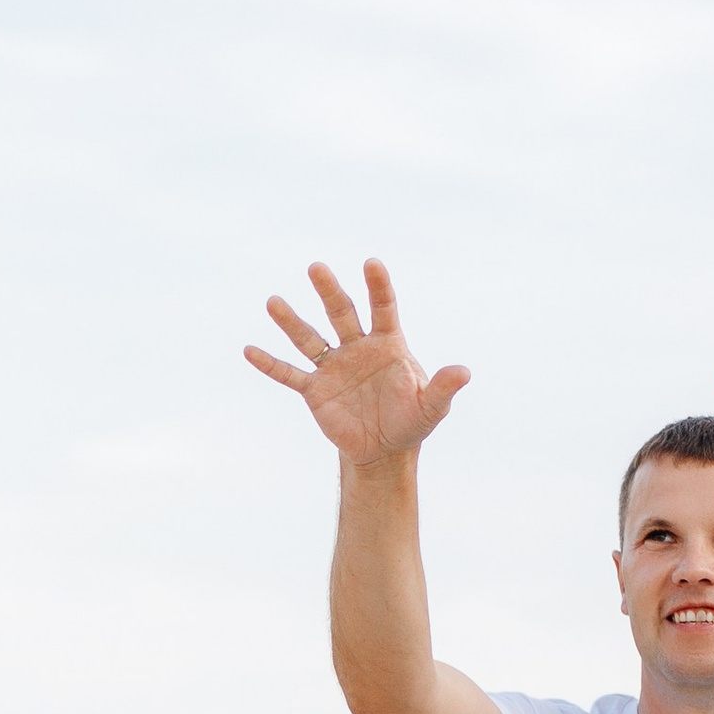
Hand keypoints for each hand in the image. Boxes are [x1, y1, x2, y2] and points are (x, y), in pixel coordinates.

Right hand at [244, 257, 469, 464]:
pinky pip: (289, 374)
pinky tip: (249, 350)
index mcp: (388, 344)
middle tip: (316, 268)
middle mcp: (357, 347)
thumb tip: (465, 372)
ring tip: (273, 302)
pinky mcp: (315, 391)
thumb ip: (444, 388)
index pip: (383, 308)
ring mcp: (334, 367)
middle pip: (341, 313)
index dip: (378, 287)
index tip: (371, 263)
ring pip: (310, 338)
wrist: (384, 449)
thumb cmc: (412, 420)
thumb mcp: (432, 407)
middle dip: (329, 291)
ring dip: (291, 321)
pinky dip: (270, 364)